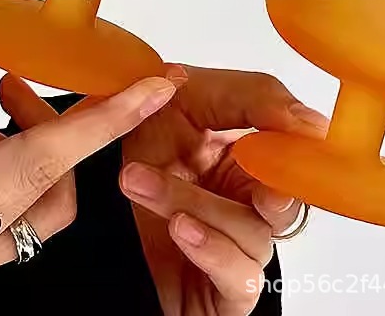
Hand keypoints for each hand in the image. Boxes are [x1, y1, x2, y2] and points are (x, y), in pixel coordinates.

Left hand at [0, 65, 327, 314]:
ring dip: (199, 205)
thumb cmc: (135, 139)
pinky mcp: (220, 289)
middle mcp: (248, 200)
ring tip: (139, 181)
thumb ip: (254, 96)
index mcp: (251, 153)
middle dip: (273, 181)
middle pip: (287, 197)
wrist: (72, 189)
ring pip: (253, 233)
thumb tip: (312, 118)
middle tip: (255, 163)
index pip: (299, 151)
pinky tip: (179, 227)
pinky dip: (212, 249)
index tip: (303, 129)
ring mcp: (235, 245)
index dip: (302, 142)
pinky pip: (241, 278)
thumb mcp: (190, 94)